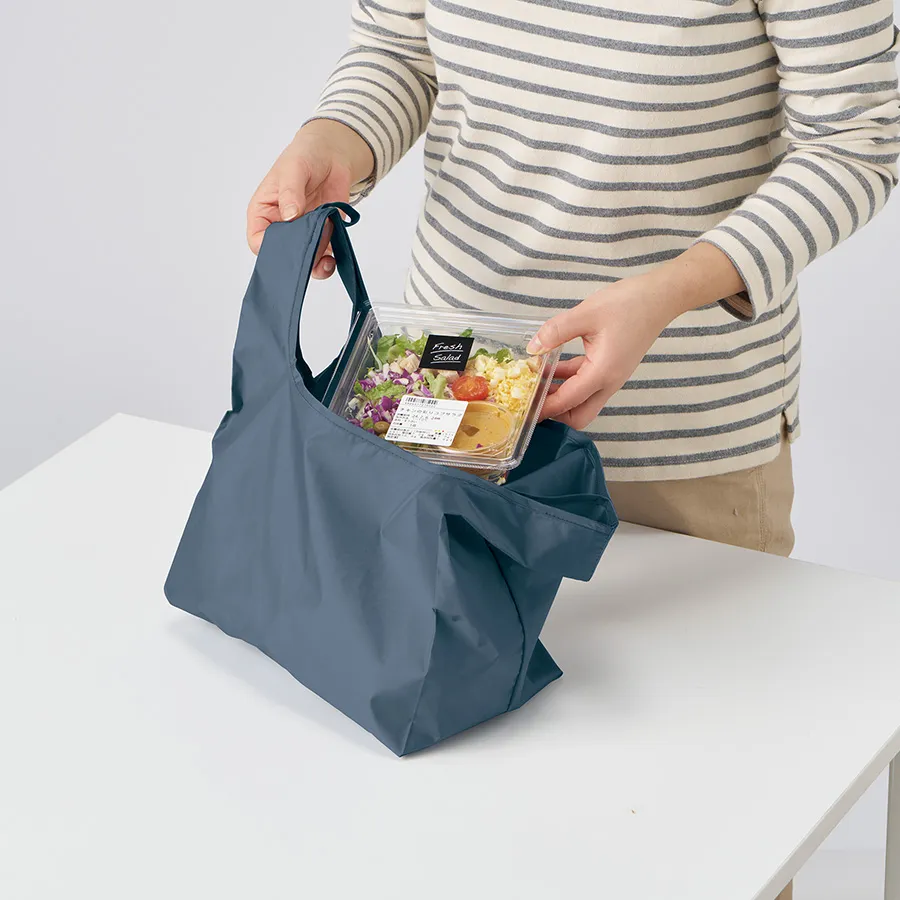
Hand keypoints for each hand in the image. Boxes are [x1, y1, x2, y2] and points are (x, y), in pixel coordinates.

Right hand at [246, 119, 373, 276]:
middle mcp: (281, 227)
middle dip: (296, 257)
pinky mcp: (323, 236)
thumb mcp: (294, 168)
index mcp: (263, 212)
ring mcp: (302, 234)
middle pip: (282, 254)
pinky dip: (328, 261)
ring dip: (314, 262)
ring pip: (303, 260)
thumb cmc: (304, 157)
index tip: (286, 245)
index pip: (257, 240)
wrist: (332, 156)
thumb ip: (291, 192)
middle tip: (310, 250)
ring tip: (325, 257)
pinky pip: (323, 257)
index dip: (268, 248)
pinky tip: (333, 258)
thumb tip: (290, 215)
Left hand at [530, 242, 745, 428]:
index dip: (543, 408)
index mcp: (602, 373)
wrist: (660, 297)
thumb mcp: (586, 313)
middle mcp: (608, 382)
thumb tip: (533, 348)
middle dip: (555, 413)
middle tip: (531, 398)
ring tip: (534, 382)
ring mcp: (611, 377)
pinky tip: (550, 367)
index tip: (523, 408)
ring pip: (582, 401)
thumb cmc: (629, 304)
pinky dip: (568, 380)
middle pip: (579, 415)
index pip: (567, 402)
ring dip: (560, 396)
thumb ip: (556, 332)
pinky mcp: (610, 368)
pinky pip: (586, 384)